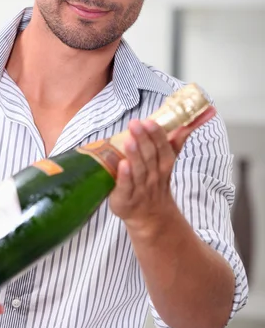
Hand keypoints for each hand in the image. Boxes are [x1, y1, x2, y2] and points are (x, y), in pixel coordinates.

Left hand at [109, 106, 215, 234]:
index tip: (150, 121)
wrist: (148, 215)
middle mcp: (153, 176)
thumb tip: (206, 112)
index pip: (163, 148)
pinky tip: (121, 164)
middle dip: (144, 139)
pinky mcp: (125, 199)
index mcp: (164, 164)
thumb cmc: (155, 179)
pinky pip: (125, 187)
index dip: (157, 135)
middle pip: (150, 156)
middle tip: (136, 123)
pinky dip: (124, 177)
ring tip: (129, 139)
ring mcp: (139, 188)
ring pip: (139, 170)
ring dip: (134, 155)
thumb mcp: (169, 157)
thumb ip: (180, 135)